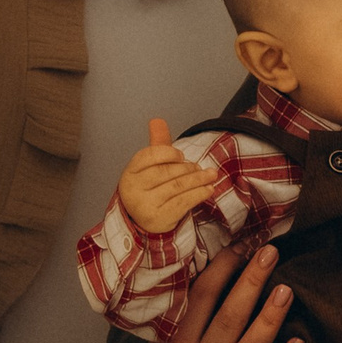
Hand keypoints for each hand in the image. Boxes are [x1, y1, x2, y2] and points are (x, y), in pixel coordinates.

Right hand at [118, 117, 218, 235]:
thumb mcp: (151, 167)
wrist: (146, 221)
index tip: (181, 155)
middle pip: (166, 172)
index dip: (168, 153)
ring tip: (211, 175)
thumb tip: (157, 120)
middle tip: (201, 168)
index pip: (149, 156)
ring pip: (177, 187)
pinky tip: (209, 189)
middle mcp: (133, 189)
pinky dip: (199, 194)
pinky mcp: (158, 218)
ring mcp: (144, 205)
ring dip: (198, 179)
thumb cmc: (151, 189)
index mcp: (130, 172)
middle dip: (188, 168)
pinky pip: (183, 203)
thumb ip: (158, 145)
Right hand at [132, 241, 303, 342]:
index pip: (201, 297)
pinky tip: (298, 341)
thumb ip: (178, 311)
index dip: (222, 267)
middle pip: (231, 318)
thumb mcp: (157, 341)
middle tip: (270, 252)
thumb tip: (205, 262)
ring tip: (286, 290)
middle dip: (252, 282)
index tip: (239, 244)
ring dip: (270, 319)